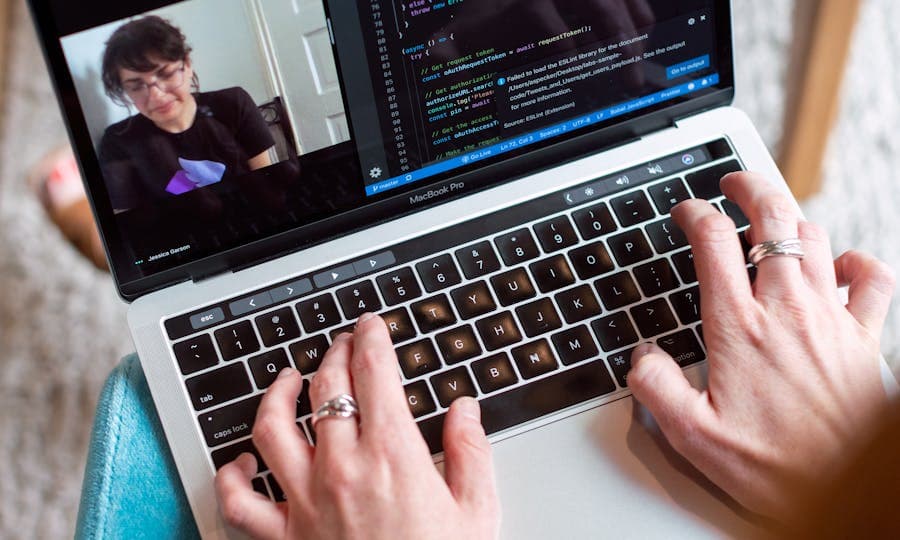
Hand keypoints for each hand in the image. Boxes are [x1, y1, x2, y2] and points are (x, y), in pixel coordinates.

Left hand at [215, 313, 499, 539]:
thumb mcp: (477, 511)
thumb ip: (470, 451)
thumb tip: (464, 409)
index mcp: (392, 457)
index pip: (373, 373)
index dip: (371, 338)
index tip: (370, 326)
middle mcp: (341, 469)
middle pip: (325, 387)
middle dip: (334, 352)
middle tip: (343, 343)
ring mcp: (305, 501)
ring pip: (271, 427)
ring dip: (276, 393)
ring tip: (288, 379)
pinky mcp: (283, 537)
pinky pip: (239, 501)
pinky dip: (232, 475)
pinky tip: (243, 459)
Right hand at [628, 172, 894, 520]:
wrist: (847, 491)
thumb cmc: (775, 467)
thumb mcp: (692, 436)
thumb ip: (655, 388)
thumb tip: (642, 356)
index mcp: (739, 328)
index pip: (712, 242)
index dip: (694, 213)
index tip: (686, 211)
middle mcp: (786, 311)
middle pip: (771, 218)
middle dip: (749, 187)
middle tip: (733, 183)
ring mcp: (830, 318)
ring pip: (814, 238)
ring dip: (791, 220)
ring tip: (772, 223)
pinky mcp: (865, 337)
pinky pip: (872, 277)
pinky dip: (857, 261)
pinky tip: (842, 265)